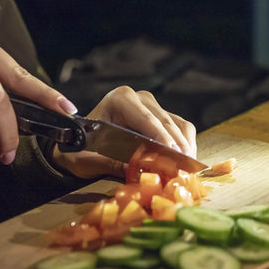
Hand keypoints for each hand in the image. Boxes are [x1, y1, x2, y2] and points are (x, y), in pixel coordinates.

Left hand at [50, 86, 196, 178]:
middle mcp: (139, 98)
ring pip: (179, 125)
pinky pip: (181, 129)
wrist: (79, 146)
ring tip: (189, 168)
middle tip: (185, 168)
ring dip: (185, 147)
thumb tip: (138, 171)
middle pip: (166, 122)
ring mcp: (153, 106)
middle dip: (177, 146)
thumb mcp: (90, 159)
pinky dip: (186, 145)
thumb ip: (112, 163)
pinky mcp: (162, 117)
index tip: (173, 154)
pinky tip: (187, 162)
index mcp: (120, 100)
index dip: (161, 137)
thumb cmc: (81, 151)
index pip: (147, 119)